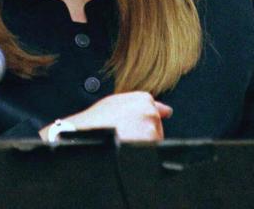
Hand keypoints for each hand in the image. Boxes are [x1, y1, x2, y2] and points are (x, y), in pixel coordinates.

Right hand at [42, 91, 172, 141]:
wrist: (86, 135)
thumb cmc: (97, 121)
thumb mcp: (116, 103)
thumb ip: (142, 104)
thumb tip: (167, 110)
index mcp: (143, 99)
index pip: (155, 112)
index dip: (142, 122)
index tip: (134, 126)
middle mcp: (150, 111)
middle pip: (156, 128)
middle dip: (144, 133)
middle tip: (124, 134)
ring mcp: (152, 127)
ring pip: (155, 141)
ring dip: (144, 144)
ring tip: (124, 140)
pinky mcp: (151, 143)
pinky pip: (153, 153)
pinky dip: (142, 153)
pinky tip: (127, 148)